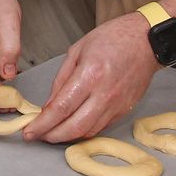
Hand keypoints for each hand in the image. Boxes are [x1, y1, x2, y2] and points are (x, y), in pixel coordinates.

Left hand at [22, 12, 156, 142]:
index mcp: (90, 75)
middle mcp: (104, 93)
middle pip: (75, 127)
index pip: (61, 108)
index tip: (29, 131)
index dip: (42, 124)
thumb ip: (61, 80)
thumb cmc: (112, 38)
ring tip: (53, 132)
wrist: (146, 40)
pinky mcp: (125, 110)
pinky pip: (101, 127)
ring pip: (88, 131)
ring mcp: (117, 104)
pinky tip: (73, 125)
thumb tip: (49, 105)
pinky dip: (84, 130)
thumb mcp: (77, 50)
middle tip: (38, 136)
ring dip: (68, 136)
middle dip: (52, 136)